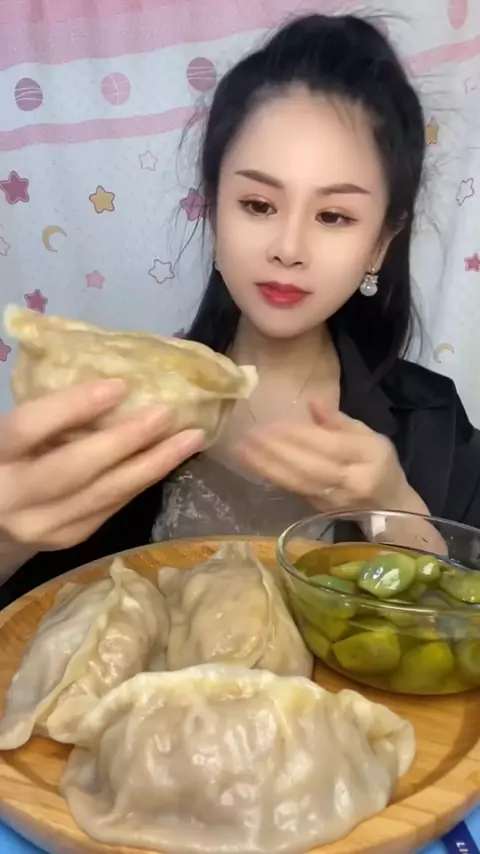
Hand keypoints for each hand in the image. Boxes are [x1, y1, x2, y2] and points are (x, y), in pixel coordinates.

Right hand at [0, 380, 203, 551]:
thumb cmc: (10, 457)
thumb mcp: (14, 434)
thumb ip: (49, 415)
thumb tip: (115, 383)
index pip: (30, 428)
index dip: (73, 405)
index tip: (119, 385)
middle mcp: (14, 496)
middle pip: (73, 469)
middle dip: (125, 441)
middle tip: (166, 413)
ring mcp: (43, 525)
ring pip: (104, 495)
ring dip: (152, 465)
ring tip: (189, 437)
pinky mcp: (69, 539)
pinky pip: (113, 506)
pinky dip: (143, 480)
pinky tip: (170, 459)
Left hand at [236, 399, 423, 512]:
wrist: (389, 505)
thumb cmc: (378, 463)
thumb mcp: (369, 435)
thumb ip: (340, 421)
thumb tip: (313, 402)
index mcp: (369, 457)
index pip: (330, 446)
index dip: (300, 436)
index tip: (273, 424)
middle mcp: (352, 482)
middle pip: (311, 468)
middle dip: (278, 452)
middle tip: (251, 435)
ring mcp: (335, 500)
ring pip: (299, 483)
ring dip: (268, 467)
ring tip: (243, 451)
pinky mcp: (320, 510)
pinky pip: (294, 492)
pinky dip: (274, 478)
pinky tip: (255, 465)